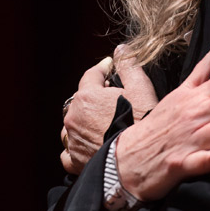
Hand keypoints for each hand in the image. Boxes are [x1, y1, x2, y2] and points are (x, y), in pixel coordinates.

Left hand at [60, 46, 159, 173]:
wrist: (139, 160)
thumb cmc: (141, 122)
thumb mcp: (141, 88)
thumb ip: (128, 66)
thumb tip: (120, 50)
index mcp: (87, 96)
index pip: (92, 75)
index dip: (102, 69)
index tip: (110, 66)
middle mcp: (74, 117)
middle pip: (80, 100)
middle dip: (94, 97)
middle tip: (111, 99)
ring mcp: (73, 140)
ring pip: (71, 126)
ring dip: (81, 122)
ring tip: (98, 124)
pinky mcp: (75, 160)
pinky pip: (68, 152)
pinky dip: (75, 148)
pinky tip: (86, 146)